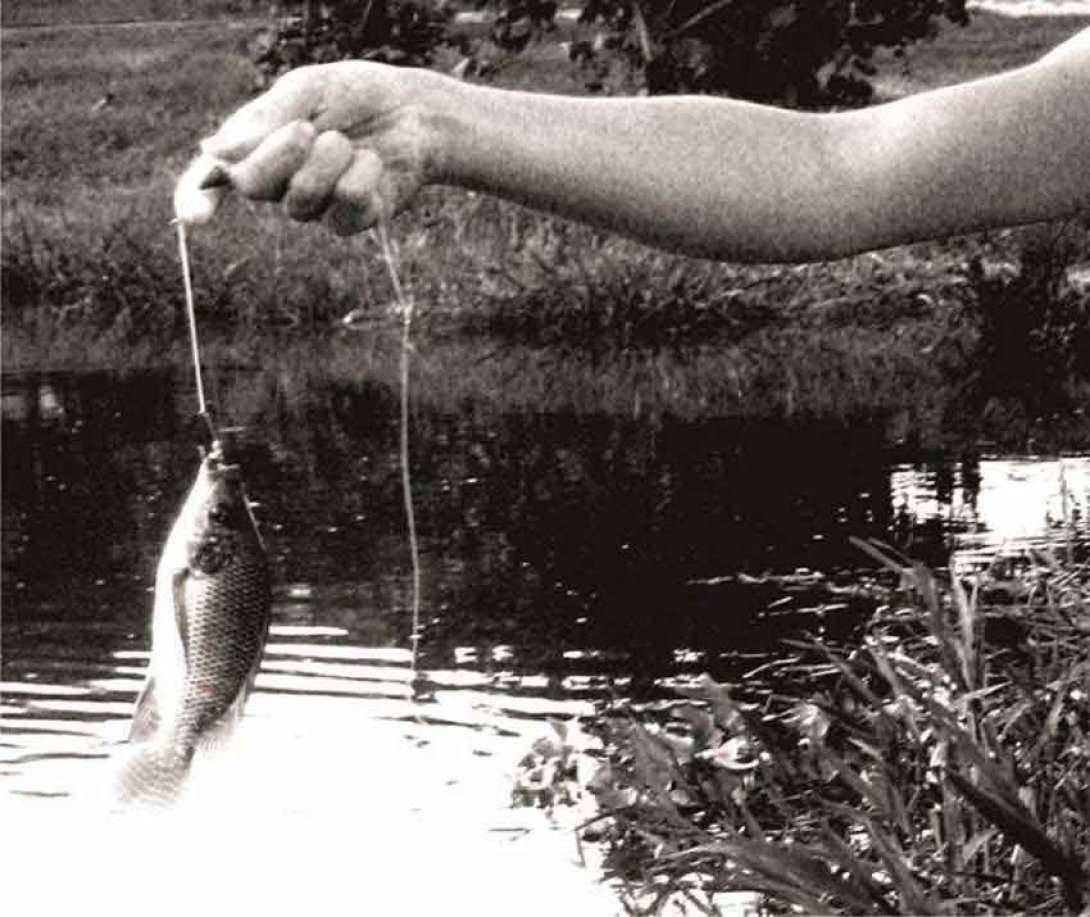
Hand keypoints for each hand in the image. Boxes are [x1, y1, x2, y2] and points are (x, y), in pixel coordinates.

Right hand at [177, 63, 443, 233]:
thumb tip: (214, 150)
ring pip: (303, 198)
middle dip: (280, 153)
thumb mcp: (306, 92)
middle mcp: (277, 184)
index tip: (195, 215)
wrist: (413, 112)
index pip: (209, 179)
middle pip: (252, 186)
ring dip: (330, 158)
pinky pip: (346, 202)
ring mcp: (313, 208)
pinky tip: (372, 162)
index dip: (195, 198)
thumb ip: (264, 119)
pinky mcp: (350, 221)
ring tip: (347, 142)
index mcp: (253, 147)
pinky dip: (363, 172)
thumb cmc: (354, 97)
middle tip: (310, 129)